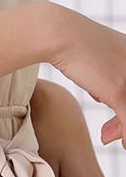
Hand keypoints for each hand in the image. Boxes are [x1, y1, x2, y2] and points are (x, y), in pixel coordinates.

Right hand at [46, 2, 125, 148]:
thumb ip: (109, 79)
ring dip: (125, 129)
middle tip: (113, 134)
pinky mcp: (120, 91)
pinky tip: (122, 143)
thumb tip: (109, 98)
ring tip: (113, 138)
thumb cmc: (72, 43)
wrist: (57, 33)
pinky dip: (125, 134)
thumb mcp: (98, 61)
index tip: (120, 120)